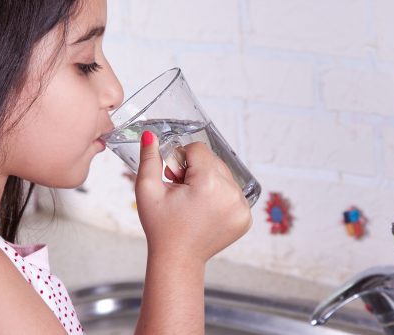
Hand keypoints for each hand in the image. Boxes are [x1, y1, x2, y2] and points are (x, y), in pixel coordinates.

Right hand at [133, 131, 251, 264]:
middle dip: (195, 170)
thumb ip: (149, 158)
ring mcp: (242, 207)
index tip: (173, 178)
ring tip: (192, 201)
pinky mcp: (245, 217)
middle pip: (213, 160)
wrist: (177, 258)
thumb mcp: (147, 190)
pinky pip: (233, 192)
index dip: (180, 160)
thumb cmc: (160, 226)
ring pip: (224, 175)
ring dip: (208, 181)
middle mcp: (231, 193)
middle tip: (181, 190)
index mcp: (209, 183)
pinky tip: (205, 211)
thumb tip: (150, 135)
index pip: (198, 149)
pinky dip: (219, 196)